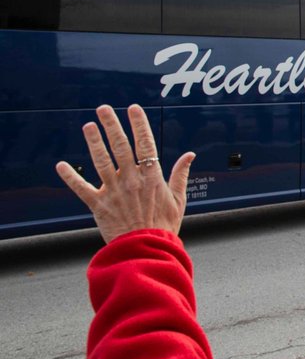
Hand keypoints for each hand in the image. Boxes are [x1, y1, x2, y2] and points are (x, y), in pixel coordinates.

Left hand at [55, 104, 194, 243]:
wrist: (146, 250)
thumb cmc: (163, 226)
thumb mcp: (179, 200)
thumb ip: (181, 175)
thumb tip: (189, 155)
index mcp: (152, 177)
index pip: (145, 144)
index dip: (139, 124)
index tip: (133, 109)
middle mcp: (132, 180)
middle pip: (120, 146)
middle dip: (112, 125)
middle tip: (104, 108)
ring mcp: (114, 192)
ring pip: (101, 161)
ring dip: (94, 142)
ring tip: (88, 126)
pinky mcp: (99, 205)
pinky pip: (81, 189)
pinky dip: (70, 177)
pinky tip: (61, 165)